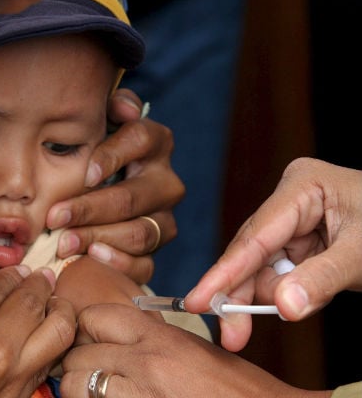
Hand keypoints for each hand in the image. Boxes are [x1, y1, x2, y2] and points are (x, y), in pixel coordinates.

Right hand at [0, 266, 75, 397]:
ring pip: (57, 332)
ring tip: (57, 302)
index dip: (11, 275)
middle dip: (40, 284)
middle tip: (44, 277)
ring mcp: (9, 377)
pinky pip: (47, 364)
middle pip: (31, 302)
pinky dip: (53, 345)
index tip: (19, 270)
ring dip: (60, 311)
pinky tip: (47, 336)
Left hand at [46, 88, 183, 284]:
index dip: (112, 156)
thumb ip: (112, 108)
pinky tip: (92, 256)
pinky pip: (144, 264)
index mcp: (156, 143)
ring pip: (137, 233)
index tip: (85, 173)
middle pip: (131, 198)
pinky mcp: (155, 251)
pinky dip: (118, 263)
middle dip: (89, 209)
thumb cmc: (95, 153)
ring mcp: (163, 220)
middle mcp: (166, 183)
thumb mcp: (101, 123)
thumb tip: (123, 108)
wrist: (103, 191)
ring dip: (97, 237)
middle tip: (54, 217)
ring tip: (64, 242)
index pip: (139, 141)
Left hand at [59, 304, 323, 397]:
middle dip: (76, 367)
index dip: (85, 330)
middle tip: (88, 379)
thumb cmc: (237, 392)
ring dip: (79, 392)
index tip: (88, 344)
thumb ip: (153, 342)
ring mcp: (140, 395)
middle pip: (76, 354)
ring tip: (95, 396)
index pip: (94, 316)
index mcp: (160, 338)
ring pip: (74, 386)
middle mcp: (146, 363)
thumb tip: (114, 341)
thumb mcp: (194, 352)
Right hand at [186, 158, 361, 351]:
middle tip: (232, 335)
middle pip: (253, 253)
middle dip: (242, 295)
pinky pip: (281, 270)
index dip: (225, 273)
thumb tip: (282, 307)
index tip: (200, 301)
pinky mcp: (304, 238)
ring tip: (268, 318)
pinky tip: (295, 300)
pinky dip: (285, 291)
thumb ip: (322, 279)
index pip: (256, 236)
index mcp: (302, 186)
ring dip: (265, 297)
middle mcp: (291, 199)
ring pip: (263, 266)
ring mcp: (295, 219)